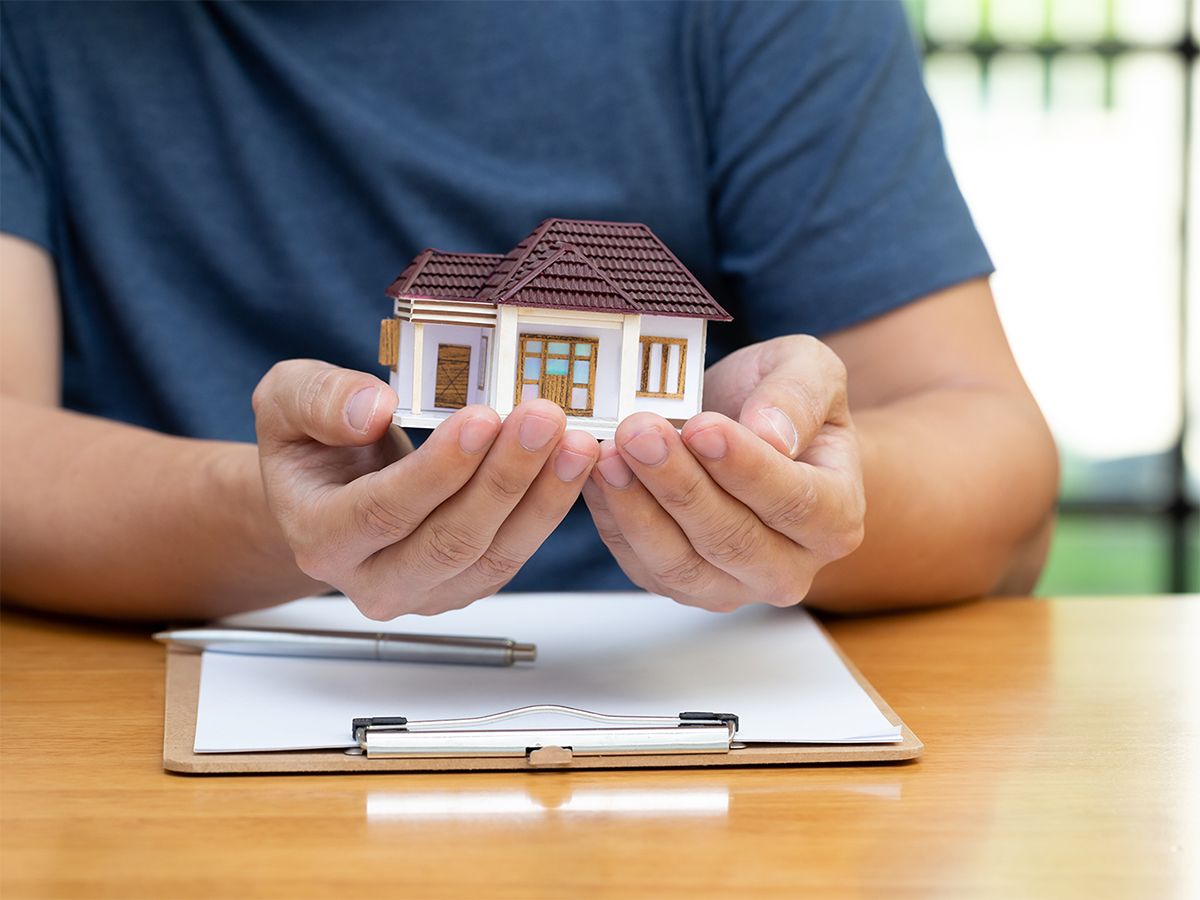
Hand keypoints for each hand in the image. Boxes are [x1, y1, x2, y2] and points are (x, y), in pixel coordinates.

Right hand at [253, 360, 597, 618]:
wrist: (328, 489)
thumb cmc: (312, 442)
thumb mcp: (287, 399)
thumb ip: (317, 398)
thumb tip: (372, 408)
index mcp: (319, 536)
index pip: (383, 511)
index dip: (438, 469)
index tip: (483, 418)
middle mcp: (370, 579)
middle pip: (448, 541)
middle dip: (503, 478)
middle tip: (543, 418)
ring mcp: (422, 592)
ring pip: (491, 556)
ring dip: (541, 497)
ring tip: (574, 441)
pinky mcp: (464, 586)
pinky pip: (514, 554)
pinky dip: (548, 507)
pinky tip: (572, 463)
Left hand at [582, 335, 863, 610]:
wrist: (749, 434)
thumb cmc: (782, 403)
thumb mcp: (807, 369)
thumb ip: (799, 394)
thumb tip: (773, 435)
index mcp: (837, 516)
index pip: (794, 502)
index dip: (745, 468)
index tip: (703, 428)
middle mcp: (790, 567)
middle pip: (731, 540)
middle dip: (679, 484)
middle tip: (639, 432)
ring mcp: (732, 585)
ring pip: (681, 563)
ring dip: (638, 508)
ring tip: (608, 455)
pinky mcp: (680, 585)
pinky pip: (641, 565)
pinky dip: (614, 520)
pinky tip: (596, 475)